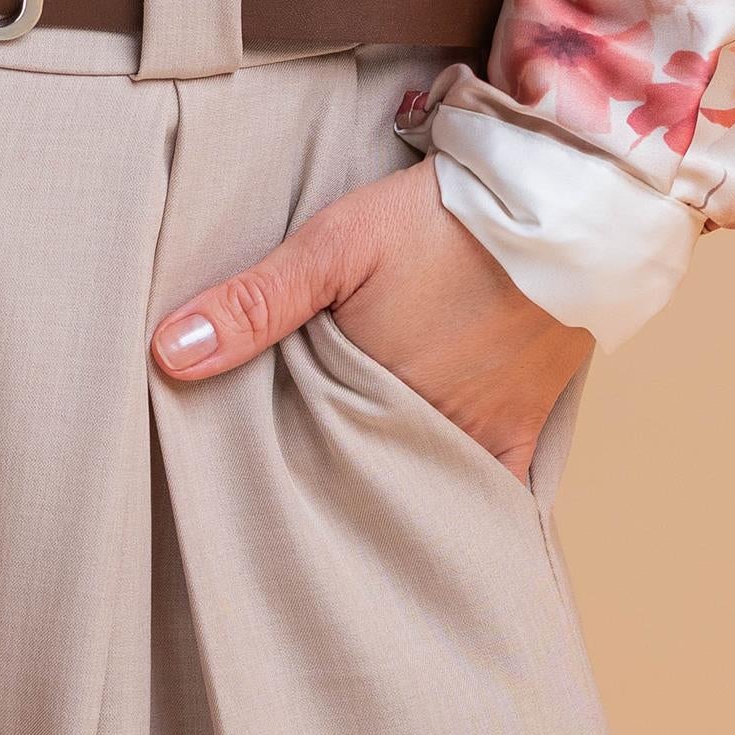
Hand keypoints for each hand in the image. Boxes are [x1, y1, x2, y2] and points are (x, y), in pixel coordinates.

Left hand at [151, 164, 593, 485]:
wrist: (564, 206)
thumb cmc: (443, 219)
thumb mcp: (336, 243)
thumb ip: (257, 299)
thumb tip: (170, 353)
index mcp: (370, 392)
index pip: (302, 452)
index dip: (271, 464)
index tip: (238, 479)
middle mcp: (425, 431)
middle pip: (357, 473)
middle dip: (322, 483)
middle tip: (283, 502)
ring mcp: (479, 438)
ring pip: (413, 485)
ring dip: (380, 489)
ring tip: (339, 506)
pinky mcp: (523, 433)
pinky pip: (489, 497)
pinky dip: (457, 509)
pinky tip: (427, 528)